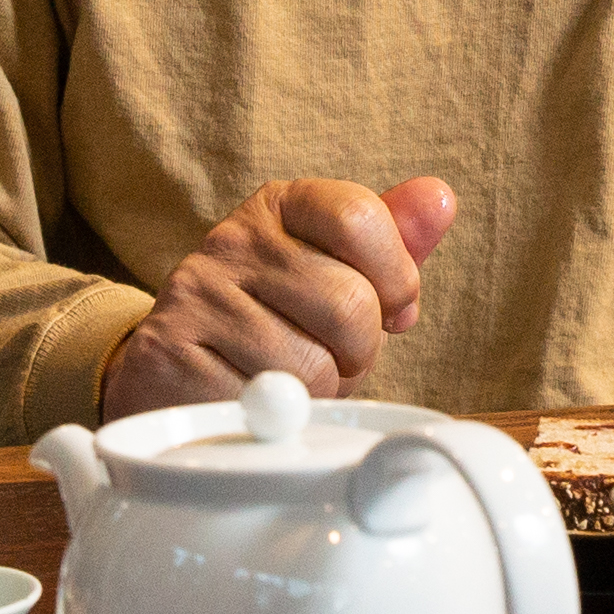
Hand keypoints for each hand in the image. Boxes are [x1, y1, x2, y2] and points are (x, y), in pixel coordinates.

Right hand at [103, 176, 454, 418]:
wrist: (173, 371)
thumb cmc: (271, 324)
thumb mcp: (335, 276)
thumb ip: (392, 241)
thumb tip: (440, 198)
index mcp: (279, 205)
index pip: (360, 216)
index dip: (396, 278)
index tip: (391, 308)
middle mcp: (232, 239)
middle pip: (350, 300)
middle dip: (360, 350)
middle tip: (332, 358)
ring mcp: (198, 294)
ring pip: (314, 363)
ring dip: (320, 391)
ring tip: (291, 380)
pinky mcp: (173, 354)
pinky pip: (268, 401)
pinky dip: (280, 416)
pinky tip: (258, 401)